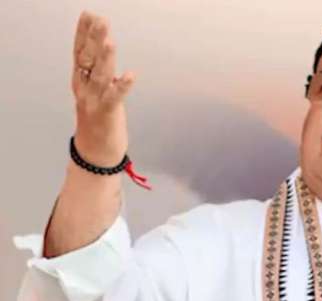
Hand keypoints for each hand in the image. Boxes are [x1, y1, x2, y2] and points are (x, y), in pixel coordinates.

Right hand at [71, 11, 134, 166]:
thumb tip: (106, 54)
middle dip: (94, 39)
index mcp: (81, 82)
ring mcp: (94, 102)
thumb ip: (100, 75)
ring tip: (111, 41)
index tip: (87, 15)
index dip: (83, 34)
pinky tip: (130, 75)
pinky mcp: (107, 115)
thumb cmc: (99, 121)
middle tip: (100, 20)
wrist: (95, 154)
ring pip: (100, 77)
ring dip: (106, 59)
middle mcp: (85, 90)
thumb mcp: (97, 93)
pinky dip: (122, 86)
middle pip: (88, 60)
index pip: (80, 53)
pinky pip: (115, 99)